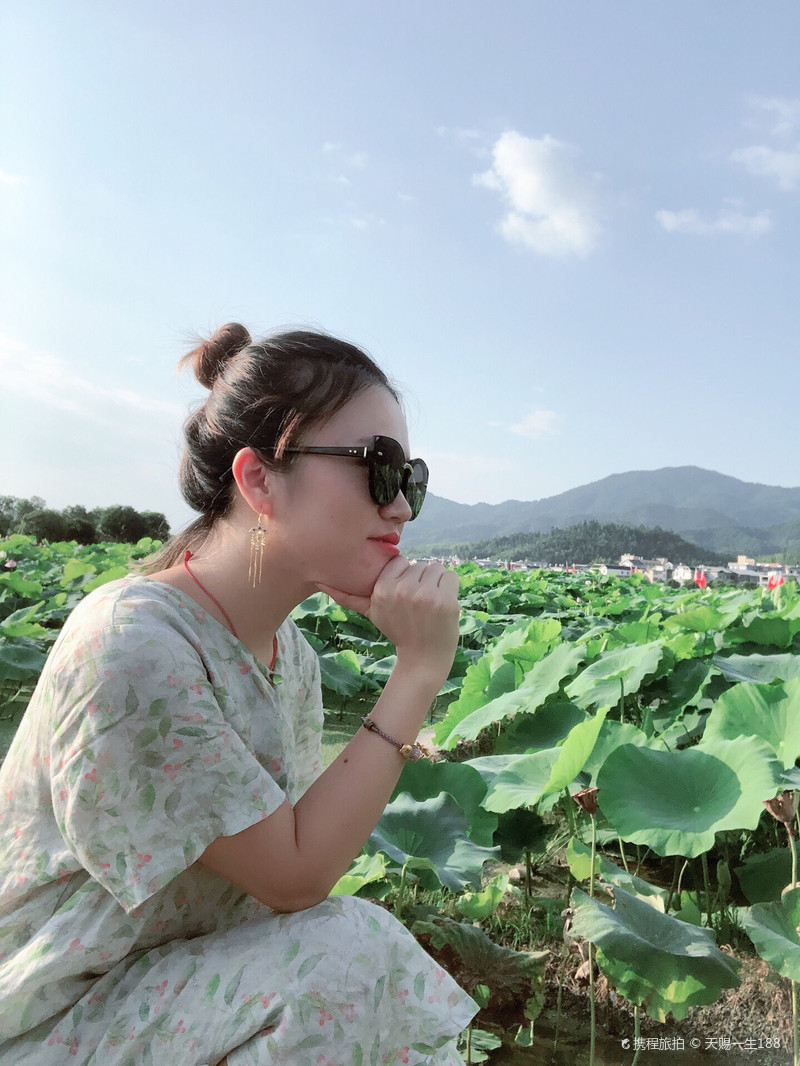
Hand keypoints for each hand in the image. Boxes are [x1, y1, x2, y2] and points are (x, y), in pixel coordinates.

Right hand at [317, 557, 459, 682]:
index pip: (399, 561)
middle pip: (418, 564)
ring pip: (435, 567)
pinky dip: (450, 587)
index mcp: (382, 590)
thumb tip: (318, 580)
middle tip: (418, 605)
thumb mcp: (370, 612)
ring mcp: (425, 595)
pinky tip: (443, 604)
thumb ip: (347, 596)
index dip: (404, 576)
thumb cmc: (397, 631)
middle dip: (420, 580)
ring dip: (436, 583)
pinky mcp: (445, 600)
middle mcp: (402, 590)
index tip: (404, 596)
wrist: (423, 658)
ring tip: (430, 605)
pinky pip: (451, 575)